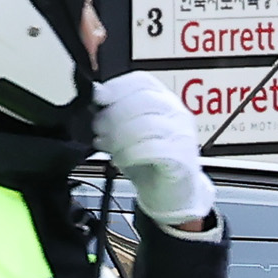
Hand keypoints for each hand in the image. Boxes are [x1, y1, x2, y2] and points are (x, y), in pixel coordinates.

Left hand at [91, 73, 214, 228]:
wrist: (173, 195)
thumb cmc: (150, 163)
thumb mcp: (130, 134)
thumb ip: (116, 117)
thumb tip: (95, 102)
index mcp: (165, 101)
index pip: (143, 81)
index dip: (118, 86)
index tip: (99, 97)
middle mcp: (177, 114)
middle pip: (143, 100)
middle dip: (114, 113)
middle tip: (98, 128)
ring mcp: (182, 135)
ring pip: (145, 124)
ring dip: (118, 135)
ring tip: (106, 146)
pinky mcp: (181, 158)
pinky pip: (151, 149)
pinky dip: (129, 153)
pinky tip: (120, 160)